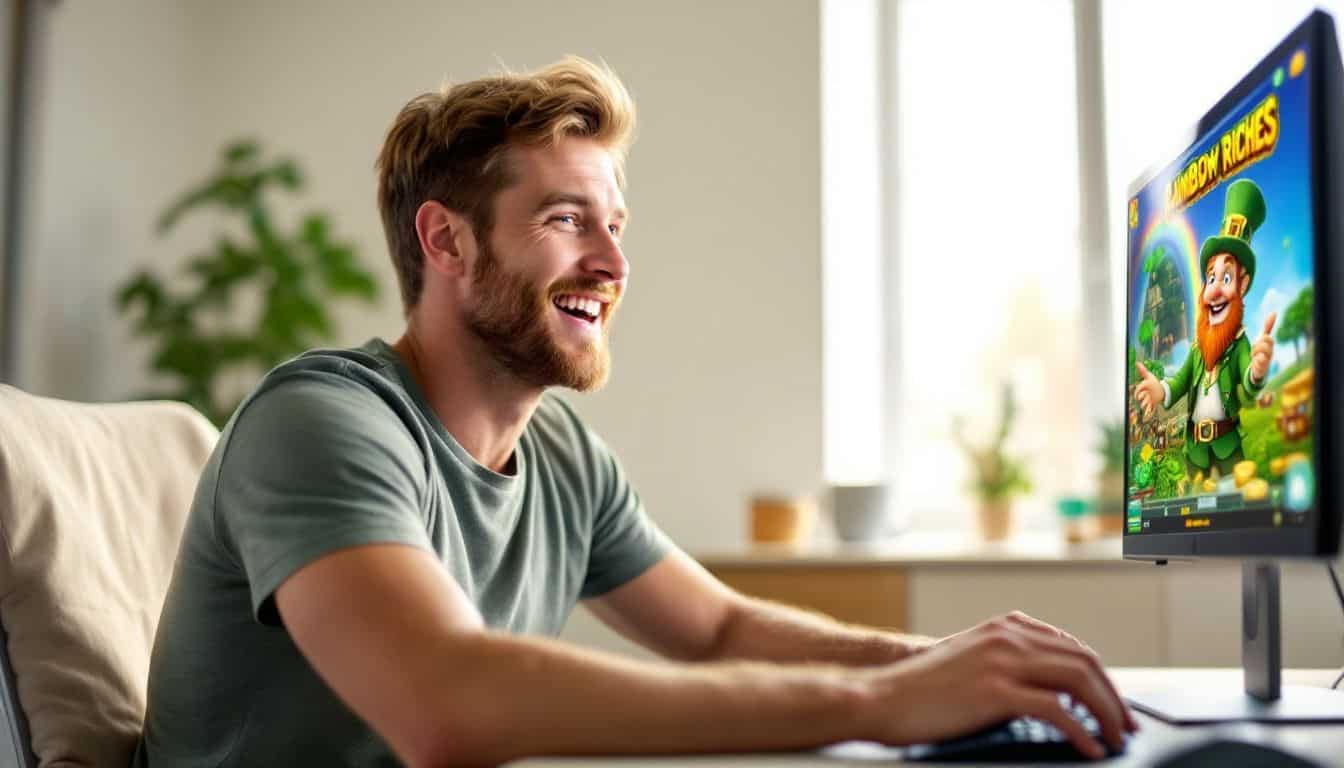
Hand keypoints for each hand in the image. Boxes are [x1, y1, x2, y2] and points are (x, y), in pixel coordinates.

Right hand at [857, 612, 1137, 759]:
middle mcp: (1007, 637)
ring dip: (1106, 713)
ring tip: (1115, 739)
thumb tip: (1047, 688)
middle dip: (1114, 696)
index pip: (1072, 645)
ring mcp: (1002, 661)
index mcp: (1004, 628)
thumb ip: (1005, 661)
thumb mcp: (968, 660)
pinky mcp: (995, 691)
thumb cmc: (920, 688)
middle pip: (1084, 660)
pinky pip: (1056, 710)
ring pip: (1079, 680)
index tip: (1113, 703)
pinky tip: (1088, 747)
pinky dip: (1081, 731)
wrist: (880, 696)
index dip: (1100, 676)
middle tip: (1126, 725)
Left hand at [1133, 362, 1164, 417]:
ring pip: (1145, 403)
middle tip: (1140, 398)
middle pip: (1142, 396)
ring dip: (1143, 405)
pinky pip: (1150, 409)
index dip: (1136, 391)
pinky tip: (1146, 416)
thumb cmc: (1154, 383)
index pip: (1139, 388)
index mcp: (1147, 385)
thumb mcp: (1149, 376)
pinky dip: (1148, 413)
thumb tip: (1137, 363)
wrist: (1164, 390)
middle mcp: (1149, 392)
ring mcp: (1152, 398)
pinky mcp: (1154, 403)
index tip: (1135, 394)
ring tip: (1142, 405)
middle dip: (1141, 397)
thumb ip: (1142, 370)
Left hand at [1250, 312, 1275, 383]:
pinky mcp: (1260, 371)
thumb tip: (1274, 312)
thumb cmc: (1260, 351)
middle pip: (1265, 346)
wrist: (1256, 369)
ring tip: (1252, 356)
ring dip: (1255, 354)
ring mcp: (1265, 363)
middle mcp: (1269, 354)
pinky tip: (1255, 361)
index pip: (1268, 338)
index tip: (1257, 341)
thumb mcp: (1262, 339)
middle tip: (1253, 349)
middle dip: (1257, 345)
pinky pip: (1260, 367)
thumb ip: (1268, 327)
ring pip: (1263, 356)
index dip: (1262, 338)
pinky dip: (1257, 363)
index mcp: (1269, 346)